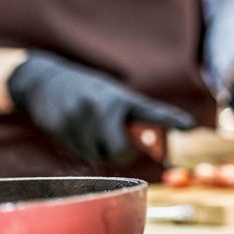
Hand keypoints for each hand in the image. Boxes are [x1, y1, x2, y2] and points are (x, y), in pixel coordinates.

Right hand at [7, 51, 195, 164]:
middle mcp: (101, 105)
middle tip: (116, 143)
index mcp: (119, 97)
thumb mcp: (110, 95)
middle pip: (120, 150)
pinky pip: (78, 151)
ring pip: (98, 154)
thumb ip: (131, 117)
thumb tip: (154, 146)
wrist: (44, 80)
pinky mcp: (61, 125)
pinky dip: (79, 146)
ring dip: (97, 149)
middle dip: (121, 152)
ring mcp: (79, 115)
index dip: (170, 119)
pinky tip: (73, 128)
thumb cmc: (85, 90)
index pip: (149, 110)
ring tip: (88, 129)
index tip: (190, 125)